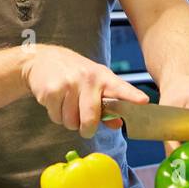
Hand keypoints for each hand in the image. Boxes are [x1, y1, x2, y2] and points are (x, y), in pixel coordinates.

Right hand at [21, 45, 147, 137]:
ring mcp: (69, 83)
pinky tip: (57, 101)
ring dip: (69, 120)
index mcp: (103, 77)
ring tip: (68, 105)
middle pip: (90, 118)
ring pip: (71, 122)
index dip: (132, 96)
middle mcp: (88, 78)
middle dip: (87, 128)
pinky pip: (57, 117)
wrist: (45, 59)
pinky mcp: (51, 90)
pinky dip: (56, 115)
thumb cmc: (75, 74)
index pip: (120, 88)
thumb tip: (117, 124)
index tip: (143, 101)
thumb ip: (108, 106)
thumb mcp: (95, 84)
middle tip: (85, 127)